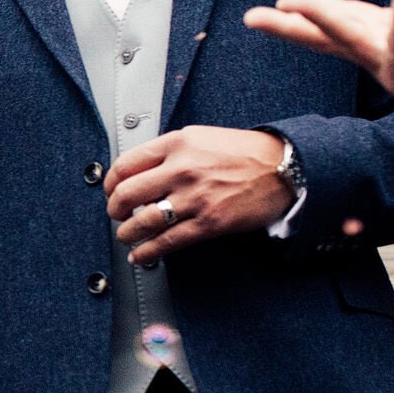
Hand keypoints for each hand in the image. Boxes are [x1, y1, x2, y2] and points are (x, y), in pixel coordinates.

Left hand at [104, 126, 289, 263]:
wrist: (283, 168)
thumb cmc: (244, 153)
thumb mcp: (201, 138)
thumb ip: (170, 152)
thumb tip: (139, 171)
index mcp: (177, 144)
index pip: (125, 164)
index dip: (110, 182)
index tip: (110, 190)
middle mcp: (181, 169)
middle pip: (126, 194)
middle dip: (114, 209)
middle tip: (116, 214)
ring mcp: (194, 198)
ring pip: (143, 222)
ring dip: (127, 233)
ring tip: (127, 235)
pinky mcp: (208, 223)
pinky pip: (167, 242)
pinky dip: (147, 252)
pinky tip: (141, 255)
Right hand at [244, 0, 393, 127]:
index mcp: (385, 31)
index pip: (341, 16)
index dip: (309, 8)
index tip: (279, 3)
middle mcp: (381, 48)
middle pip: (327, 33)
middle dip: (290, 25)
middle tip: (253, 17)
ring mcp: (392, 64)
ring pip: (348, 38)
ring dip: (321, 19)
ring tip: (290, 4)